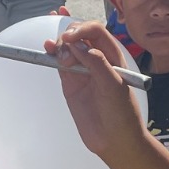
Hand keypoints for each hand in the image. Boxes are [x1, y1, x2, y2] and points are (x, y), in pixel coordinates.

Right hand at [46, 21, 146, 158]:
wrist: (114, 139)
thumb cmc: (122, 112)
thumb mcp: (113, 85)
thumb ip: (97, 63)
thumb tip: (78, 45)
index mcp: (112, 56)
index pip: (96, 31)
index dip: (82, 29)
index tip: (69, 39)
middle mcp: (97, 59)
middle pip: (79, 35)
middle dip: (69, 37)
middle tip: (65, 54)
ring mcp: (83, 70)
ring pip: (68, 47)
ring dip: (59, 44)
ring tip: (58, 57)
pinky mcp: (71, 82)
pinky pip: (60, 62)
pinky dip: (52, 54)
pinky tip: (47, 49)